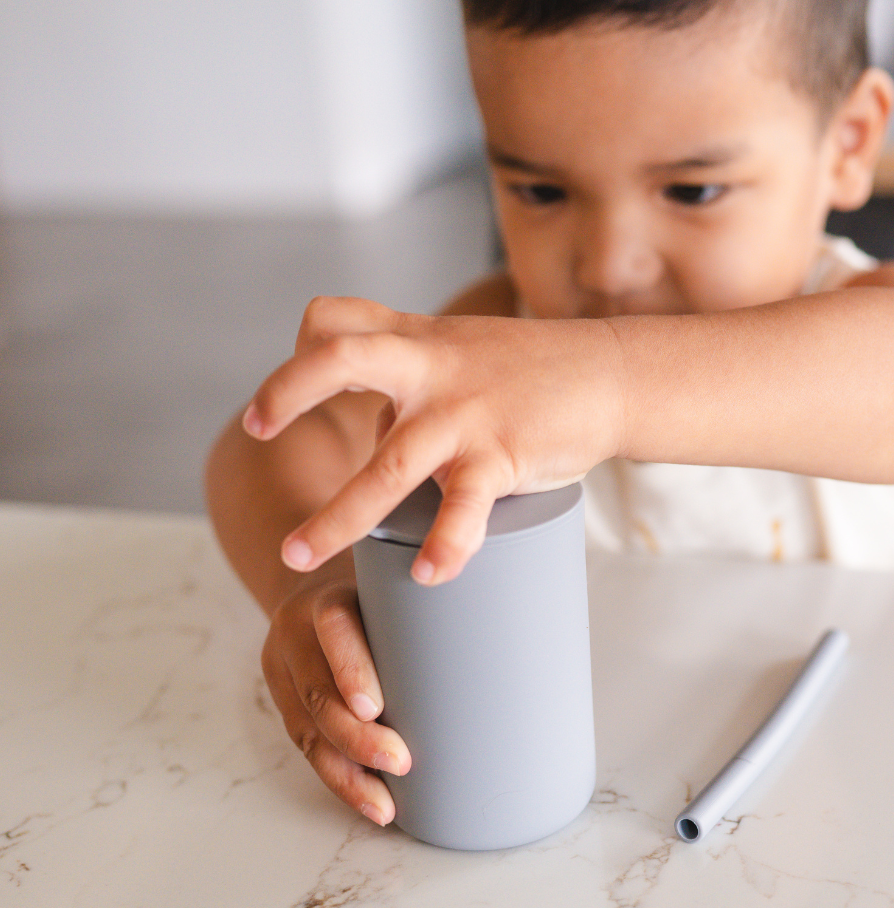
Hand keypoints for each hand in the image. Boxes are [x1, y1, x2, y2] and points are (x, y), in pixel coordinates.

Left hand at [242, 296, 626, 584]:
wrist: (611, 376)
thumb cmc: (535, 373)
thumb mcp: (465, 355)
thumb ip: (416, 387)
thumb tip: (379, 444)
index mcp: (418, 343)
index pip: (336, 319)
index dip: (298, 352)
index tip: (282, 398)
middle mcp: (433, 370)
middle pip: (341, 360)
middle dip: (286, 393)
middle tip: (254, 430)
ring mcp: (464, 414)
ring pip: (387, 465)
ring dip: (335, 516)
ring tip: (298, 555)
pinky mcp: (500, 456)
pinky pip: (463, 508)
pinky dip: (445, 546)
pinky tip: (428, 574)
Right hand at [262, 553, 409, 824]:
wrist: (318, 595)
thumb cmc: (382, 601)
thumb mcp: (399, 594)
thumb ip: (431, 615)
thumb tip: (503, 655)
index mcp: (331, 596)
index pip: (334, 626)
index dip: (351, 668)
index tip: (376, 708)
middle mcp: (298, 632)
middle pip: (318, 691)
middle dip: (356, 737)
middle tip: (400, 762)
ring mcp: (285, 670)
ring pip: (308, 730)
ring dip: (348, 773)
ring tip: (384, 804)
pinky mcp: (285, 702)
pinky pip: (308, 747)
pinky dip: (340, 777)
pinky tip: (369, 800)